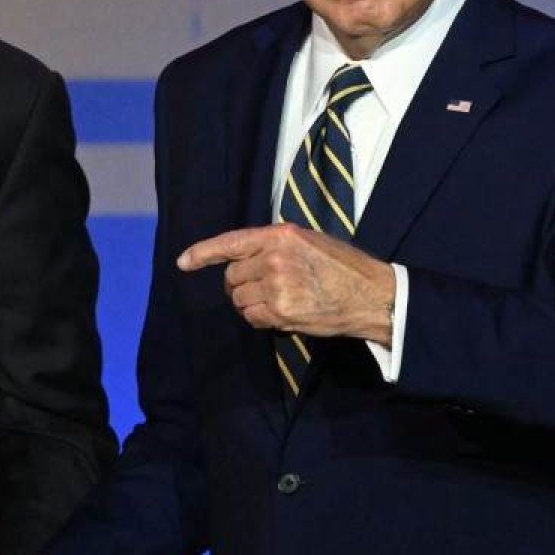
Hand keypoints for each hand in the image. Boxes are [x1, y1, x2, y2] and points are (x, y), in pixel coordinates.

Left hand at [177, 223, 394, 343]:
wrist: (371, 295)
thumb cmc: (343, 267)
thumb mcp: (309, 241)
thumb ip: (276, 246)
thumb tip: (245, 258)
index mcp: (281, 235)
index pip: (231, 242)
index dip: (202, 253)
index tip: (183, 262)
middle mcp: (274, 257)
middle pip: (232, 276)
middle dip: (240, 285)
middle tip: (261, 290)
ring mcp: (276, 285)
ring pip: (240, 299)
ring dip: (250, 304)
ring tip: (276, 302)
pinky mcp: (281, 311)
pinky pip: (252, 317)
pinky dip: (259, 319)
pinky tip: (281, 314)